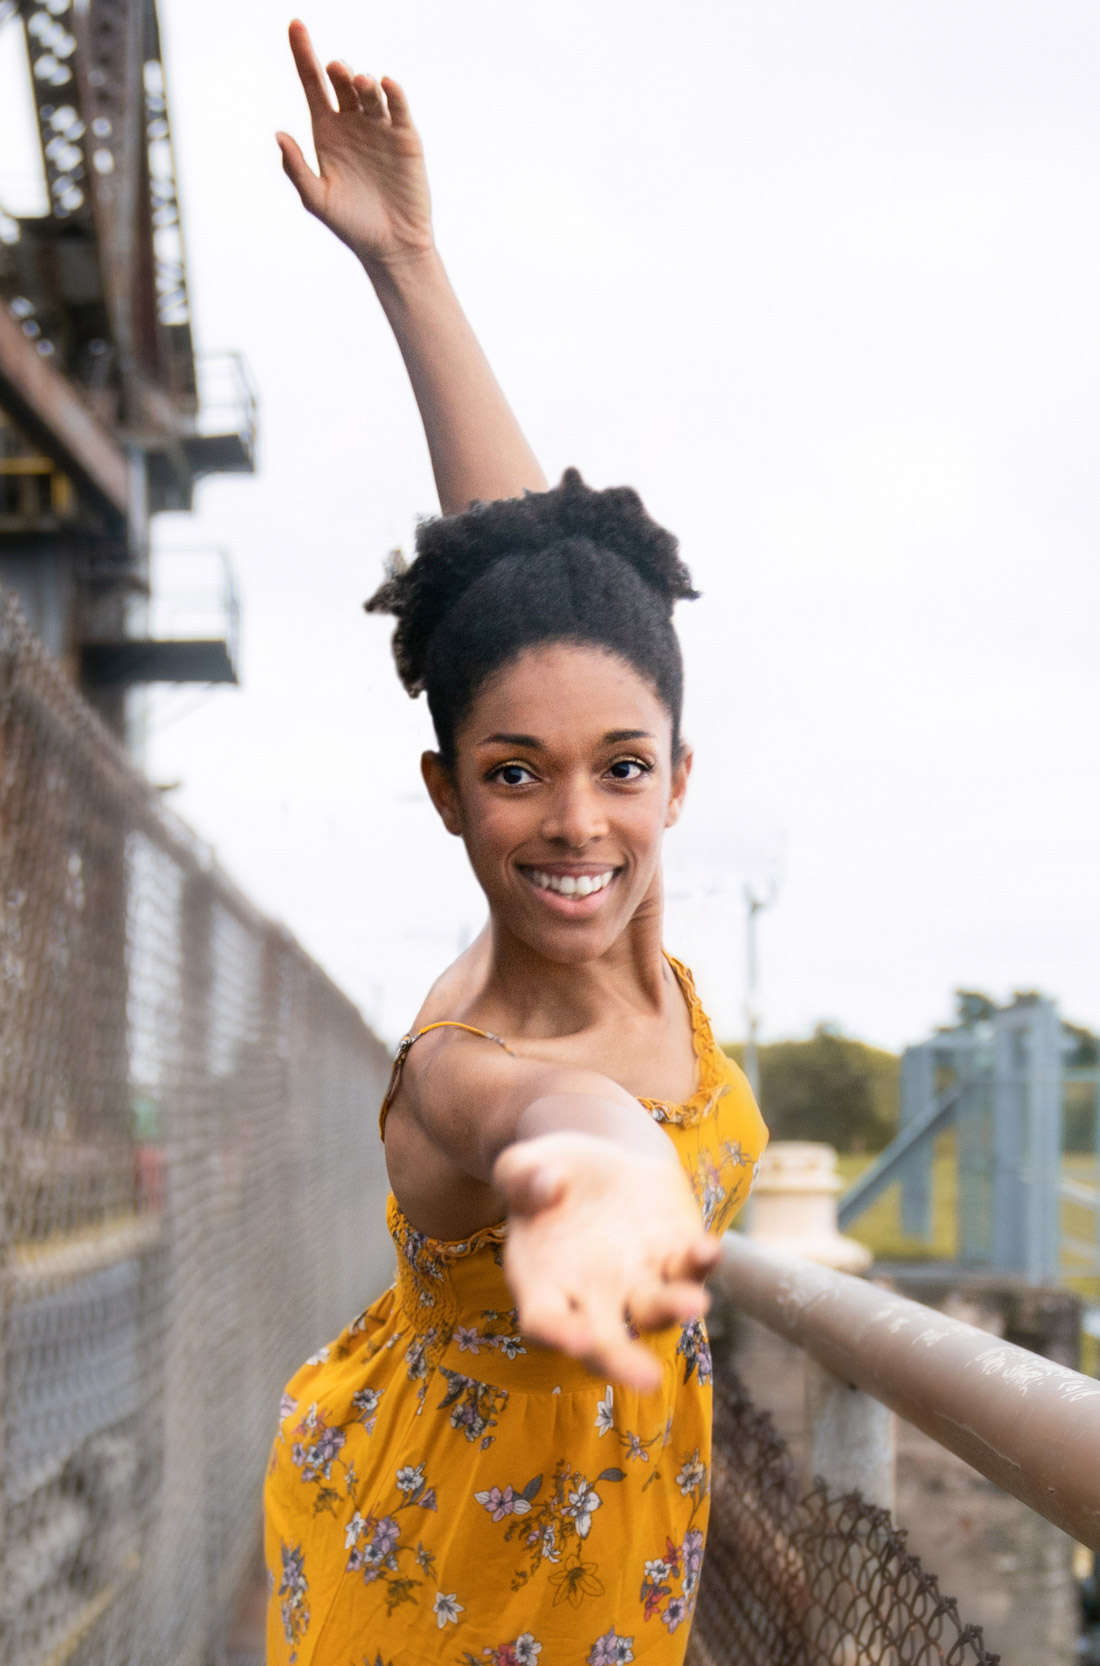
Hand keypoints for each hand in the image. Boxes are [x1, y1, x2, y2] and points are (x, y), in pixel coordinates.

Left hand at [277, 20, 432, 269]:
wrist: (392, 246)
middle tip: (337, 70)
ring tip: (360, 81)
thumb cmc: (351, 225)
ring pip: (369, 91)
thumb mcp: (317, 200)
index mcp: (326, 132)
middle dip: (338, 70)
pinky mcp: (406, 138)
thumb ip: (296, 169)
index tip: (295, 24)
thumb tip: (278, 134)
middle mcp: (352, 123)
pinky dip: (393, 94)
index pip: (312, 83)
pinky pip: (399, 108)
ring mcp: (380, 128)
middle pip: (341, 82)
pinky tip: (385, 85)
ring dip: (364, 82)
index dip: (303, 53)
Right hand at [494, 1133, 719, 1391]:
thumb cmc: (550, 1174)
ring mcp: (640, 1280)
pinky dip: (701, 1261)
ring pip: (657, 1310)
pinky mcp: (676, 1252)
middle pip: (607, 1344)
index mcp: (543, 1285)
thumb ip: (522, 1178)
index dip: (560, 1336)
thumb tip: (550, 1186)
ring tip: (694, 1302)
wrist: (601, 1162)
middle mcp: (593, 1298)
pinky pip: (691, 1265)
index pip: (546, 1323)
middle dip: (625, 1362)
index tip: (577, 1338)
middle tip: (648, 1379)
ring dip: (674, 1308)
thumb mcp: (522, 1166)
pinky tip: (708, 1249)